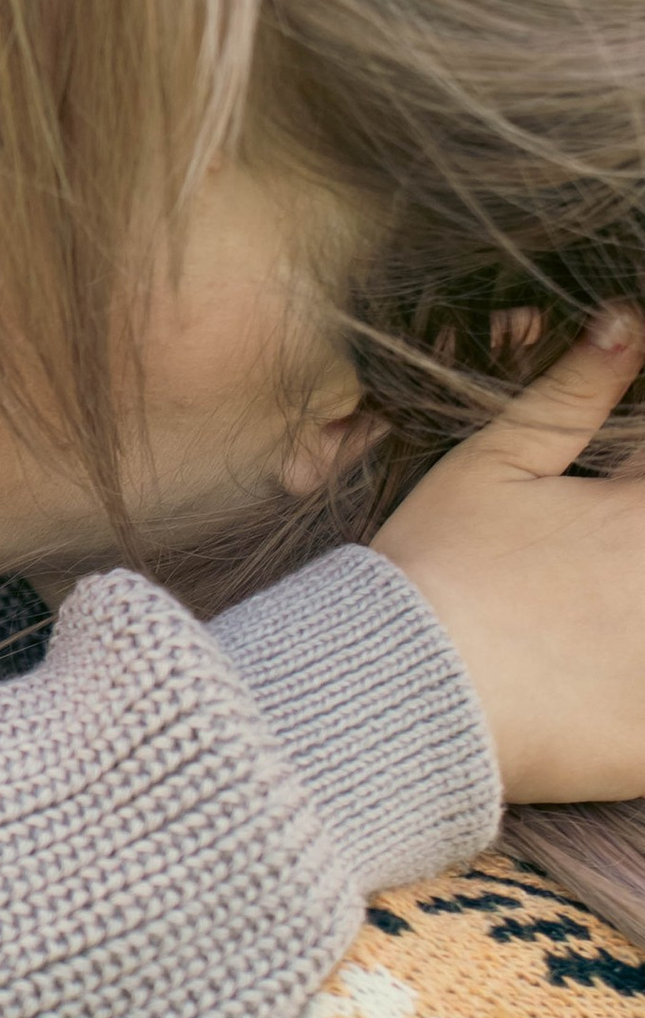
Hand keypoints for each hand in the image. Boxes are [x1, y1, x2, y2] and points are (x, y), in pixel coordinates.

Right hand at [376, 309, 644, 803]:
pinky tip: (603, 681)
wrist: (396, 694)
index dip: (640, 467)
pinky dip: (634, 691)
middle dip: (634, 545)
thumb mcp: (493, 466)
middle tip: (590, 564)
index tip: (612, 489)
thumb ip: (575, 394)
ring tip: (597, 618)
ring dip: (636, 610)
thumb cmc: (437, 570)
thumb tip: (627, 322)